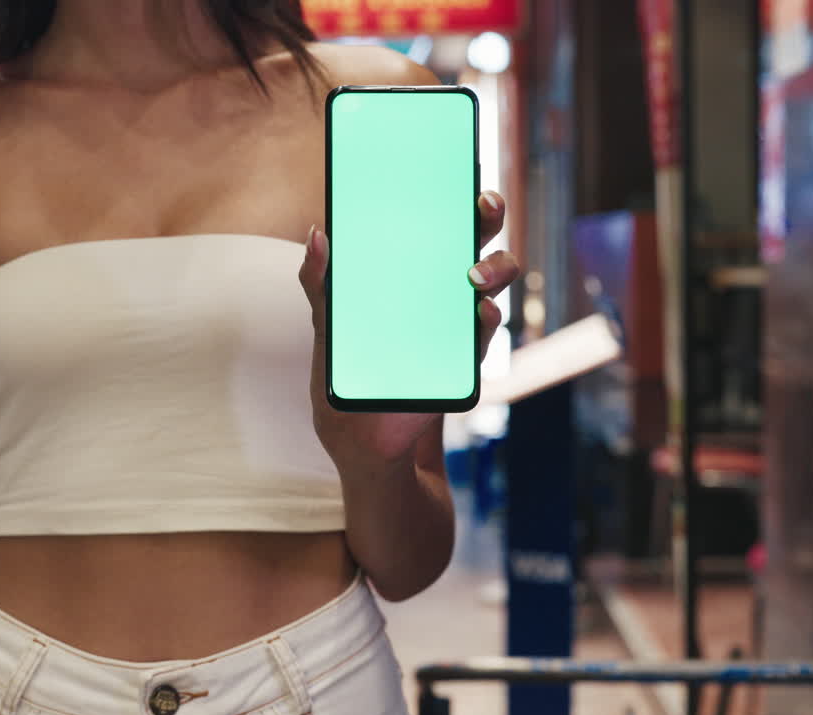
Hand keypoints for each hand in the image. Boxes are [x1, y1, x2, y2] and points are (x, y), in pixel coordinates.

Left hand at [297, 191, 518, 473]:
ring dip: (493, 268)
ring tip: (473, 274)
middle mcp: (437, 295)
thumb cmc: (346, 390)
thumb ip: (321, 290)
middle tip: (480, 204)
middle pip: (471, 241)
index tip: (452, 163)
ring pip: (491, 280)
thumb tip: (319, 233)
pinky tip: (478, 316)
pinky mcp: (464, 363)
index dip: (446, 190)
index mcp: (404, 279)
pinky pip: (484, 333)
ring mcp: (455, 327)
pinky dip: (484, 322)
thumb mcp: (326, 337)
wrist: (369, 455)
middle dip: (484, 214)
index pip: (430, 224)